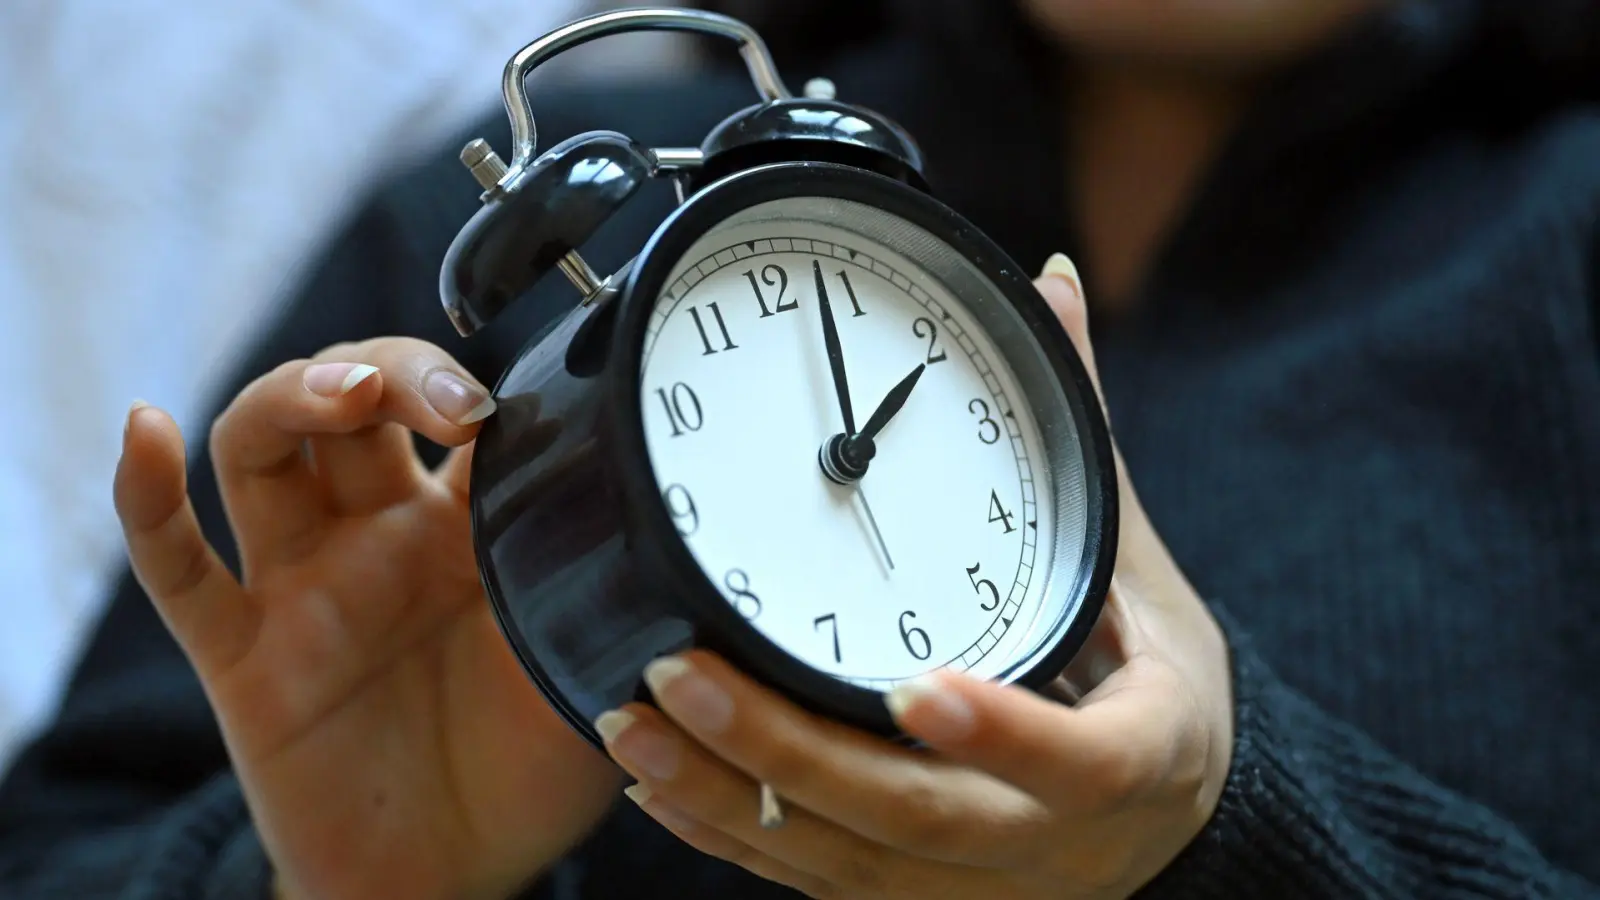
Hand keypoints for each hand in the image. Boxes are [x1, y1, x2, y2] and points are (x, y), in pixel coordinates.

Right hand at [114, 338, 620, 899]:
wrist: (452, 873)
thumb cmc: (527, 768)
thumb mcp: (593, 667)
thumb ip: (622, 598)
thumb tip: (689, 544)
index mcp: (467, 530)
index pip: (454, 415)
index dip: (478, 388)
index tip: (525, 401)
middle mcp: (378, 537)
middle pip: (352, 401)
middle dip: (394, 368)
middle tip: (452, 400)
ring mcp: (305, 585)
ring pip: (264, 450)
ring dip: (297, 395)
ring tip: (348, 391)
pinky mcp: (243, 652)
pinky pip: (179, 568)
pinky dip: (147, 499)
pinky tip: (146, 429)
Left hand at [592, 255, 1233, 898]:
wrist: (1166, 823)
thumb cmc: (1152, 693)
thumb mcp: (1140, 576)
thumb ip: (1084, 440)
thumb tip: (1058, 286)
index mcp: (1135, 757)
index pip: (1077, 761)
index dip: (998, 733)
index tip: (916, 688)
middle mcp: (1051, 844)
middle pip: (918, 820)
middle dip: (793, 755)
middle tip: (683, 675)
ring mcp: (975, 888)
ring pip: (845, 864)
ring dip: (731, 797)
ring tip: (635, 725)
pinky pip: (813, 881)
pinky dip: (734, 835)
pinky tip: (660, 783)